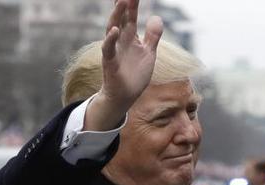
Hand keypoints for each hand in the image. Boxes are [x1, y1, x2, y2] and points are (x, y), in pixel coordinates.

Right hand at [85, 0, 162, 130]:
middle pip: (121, 19)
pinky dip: (110, 40)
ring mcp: (114, 51)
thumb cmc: (135, 74)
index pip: (131, 17)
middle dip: (124, 5)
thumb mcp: (149, 53)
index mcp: (130, 38)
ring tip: (122, 2)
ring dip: (117, 16)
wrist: (125, 95)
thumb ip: (152, 36)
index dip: (132, 5)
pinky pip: (108, 49)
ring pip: (112, 29)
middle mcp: (120, 41)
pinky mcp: (110, 62)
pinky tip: (114, 31)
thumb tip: (157, 17)